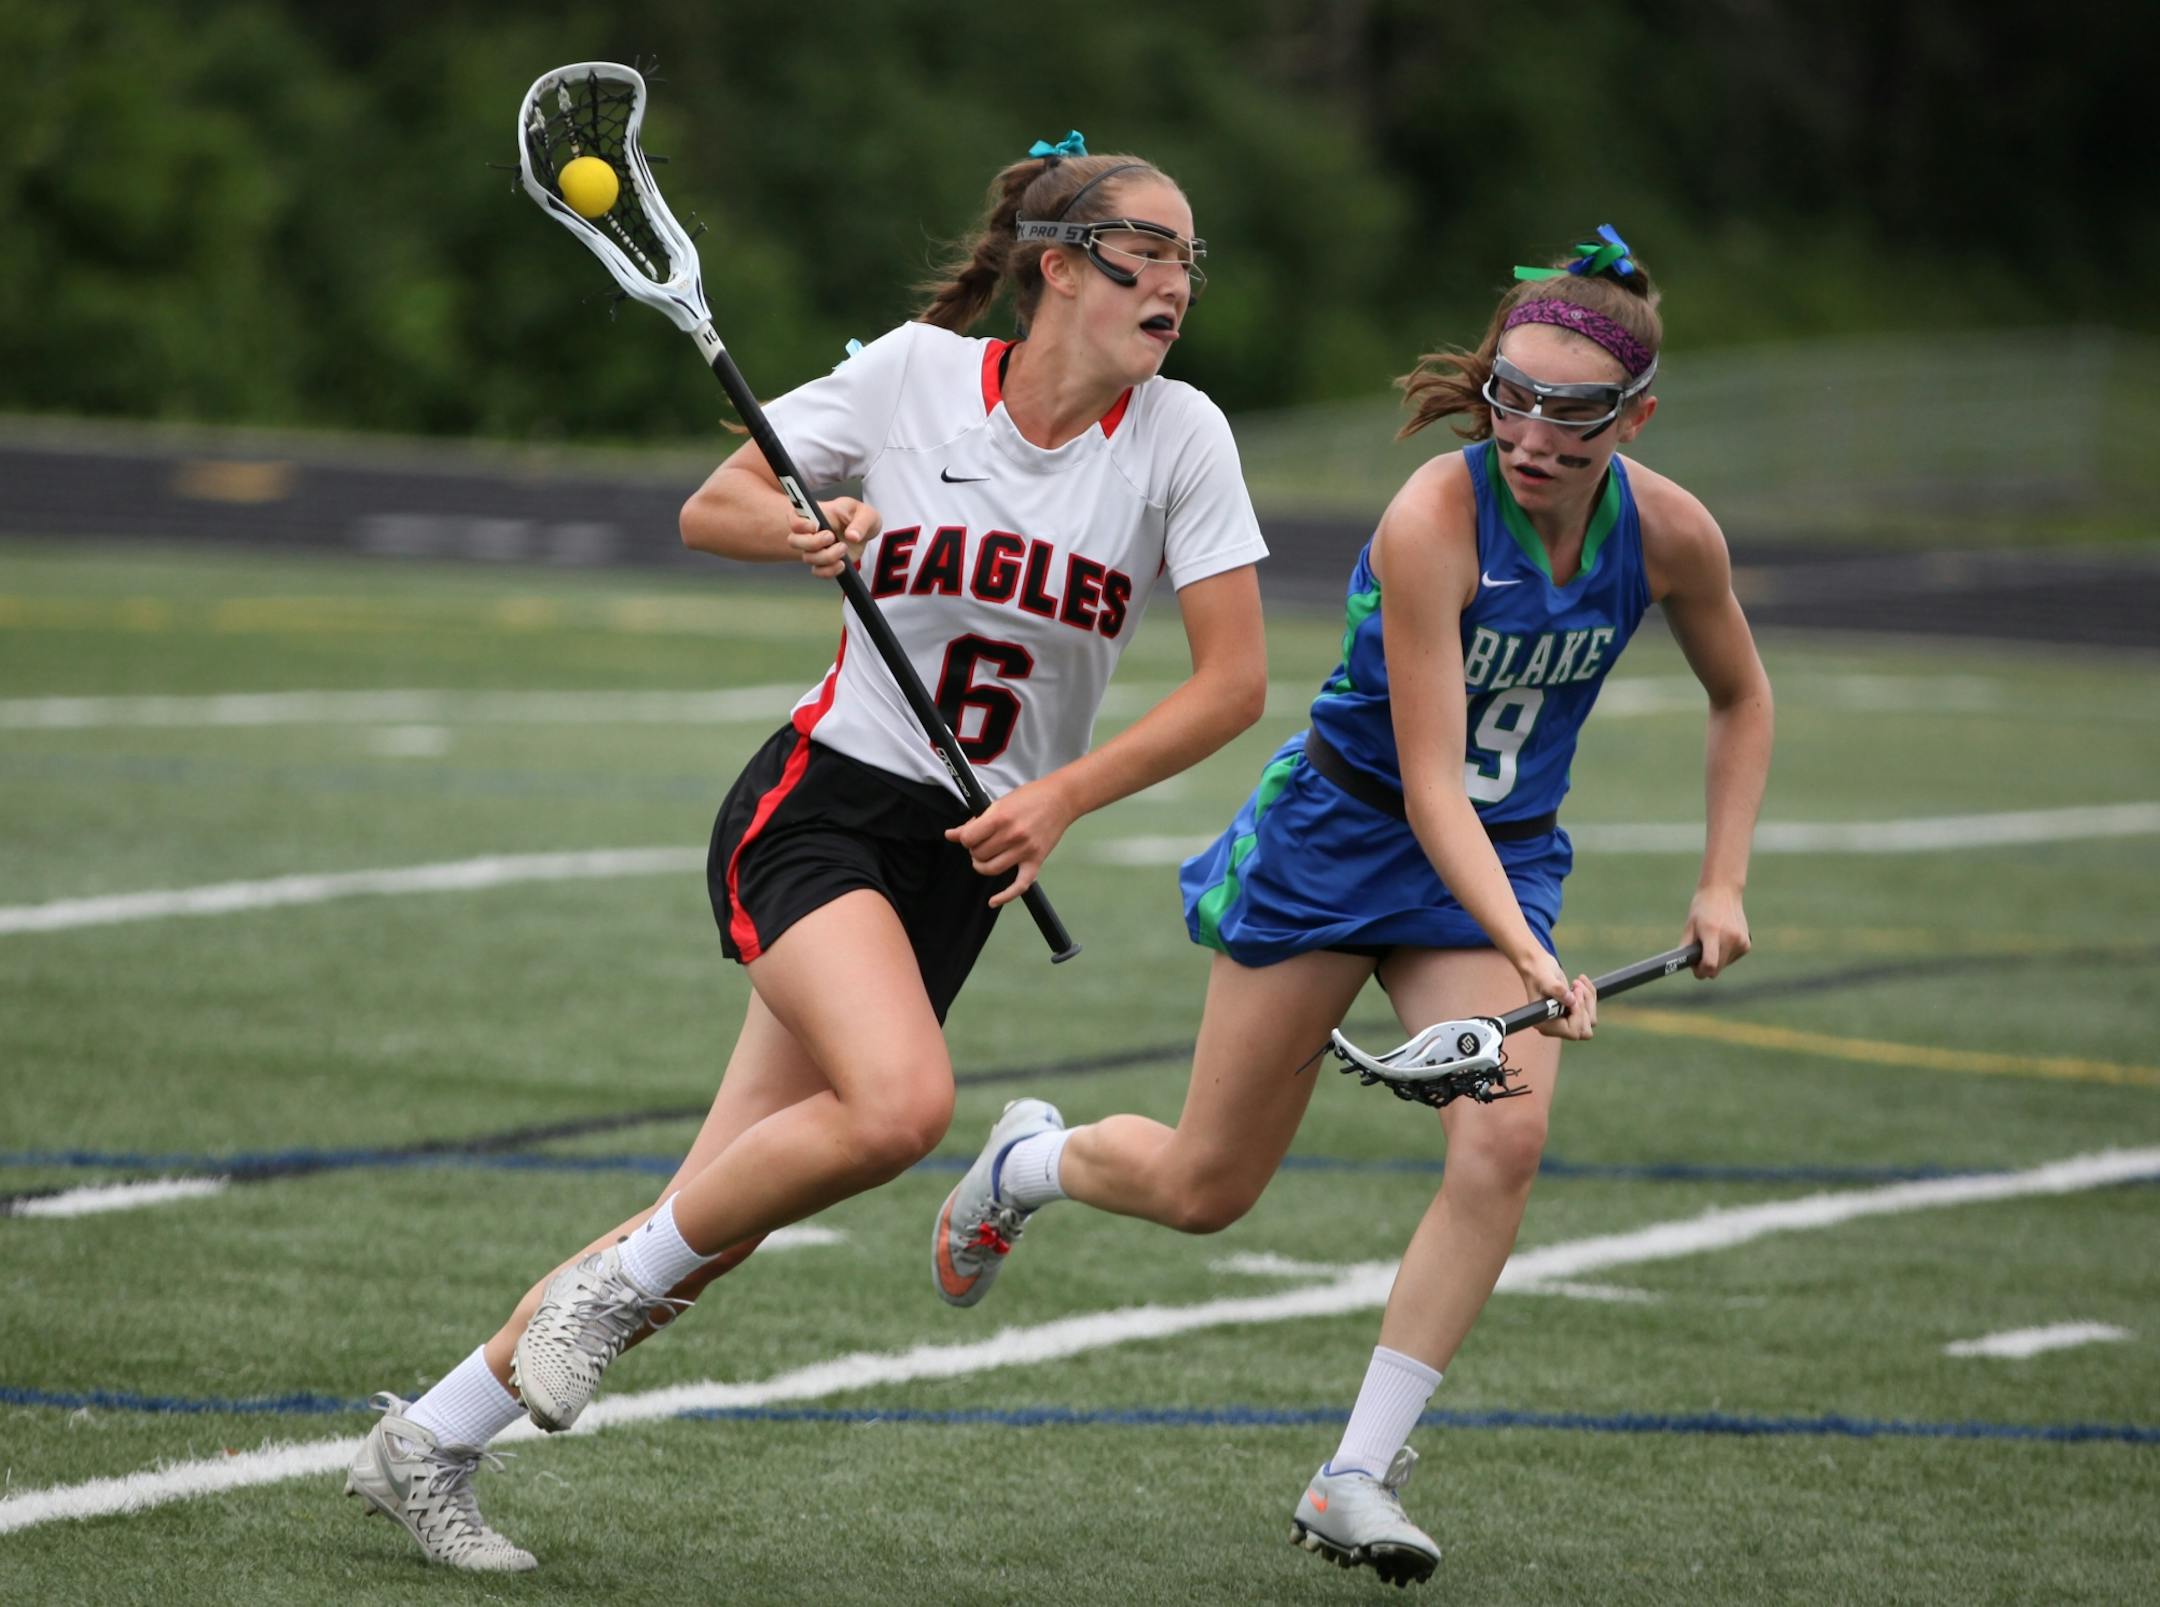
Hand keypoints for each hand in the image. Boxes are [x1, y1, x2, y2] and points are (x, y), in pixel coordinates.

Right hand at [785, 497, 879, 578]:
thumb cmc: (860, 517)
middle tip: (831, 537)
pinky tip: (842, 564)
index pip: (794, 518)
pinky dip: (829, 571)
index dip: (800, 524)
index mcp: (814, 514)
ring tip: (843, 548)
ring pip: (807, 558)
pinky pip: (818, 572)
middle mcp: (809, 532)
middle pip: (793, 541)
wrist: (865, 532)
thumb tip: (852, 536)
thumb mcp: (865, 514)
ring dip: (826, 556)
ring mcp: (814, 549)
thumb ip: (860, 523)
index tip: (816, 525)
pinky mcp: (823, 563)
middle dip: (812, 542)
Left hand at [944, 776, 1076, 908]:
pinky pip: (1019, 885)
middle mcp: (1012, 835)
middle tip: (981, 843)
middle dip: (974, 850)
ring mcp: (1025, 850)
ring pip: (991, 869)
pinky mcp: (1036, 860)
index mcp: (1000, 817)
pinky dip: (1005, 896)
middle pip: (978, 854)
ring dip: (982, 865)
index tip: (969, 836)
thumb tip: (951, 834)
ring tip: (985, 858)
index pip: (968, 838)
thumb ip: (975, 821)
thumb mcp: (998, 803)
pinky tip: (993, 901)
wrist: (1061, 799)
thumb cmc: (1030, 797)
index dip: (965, 838)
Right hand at [1519, 948, 1597, 1040]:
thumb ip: (1557, 991)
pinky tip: (1581, 980)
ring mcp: (1565, 1020)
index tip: (1573, 994)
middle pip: (1584, 1030)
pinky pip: (1590, 1010)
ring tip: (1577, 982)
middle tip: (1576, 988)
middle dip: (1584, 1007)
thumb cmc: (1538, 972)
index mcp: (1545, 1024)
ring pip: (1590, 1020)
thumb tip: (1571, 1001)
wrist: (1537, 965)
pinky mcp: (1572, 1012)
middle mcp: (1555, 1027)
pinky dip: (1590, 994)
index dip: (1578, 1013)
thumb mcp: (1546, 980)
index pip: (1573, 1031)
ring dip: (1588, 999)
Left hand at [1684, 883, 1750, 977]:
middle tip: (1699, 955)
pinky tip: (1723, 938)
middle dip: (1706, 967)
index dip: (1701, 972)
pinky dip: (1725, 954)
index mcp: (1712, 933)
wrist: (1723, 891)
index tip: (1695, 969)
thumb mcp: (1689, 926)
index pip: (1710, 964)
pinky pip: (1732, 959)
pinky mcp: (1747, 944)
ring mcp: (1741, 941)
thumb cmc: (1702, 909)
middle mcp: (1729, 938)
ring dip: (1716, 959)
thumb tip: (1683, 966)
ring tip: (1712, 940)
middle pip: (1717, 969)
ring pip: (1724, 965)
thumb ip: (1685, 947)